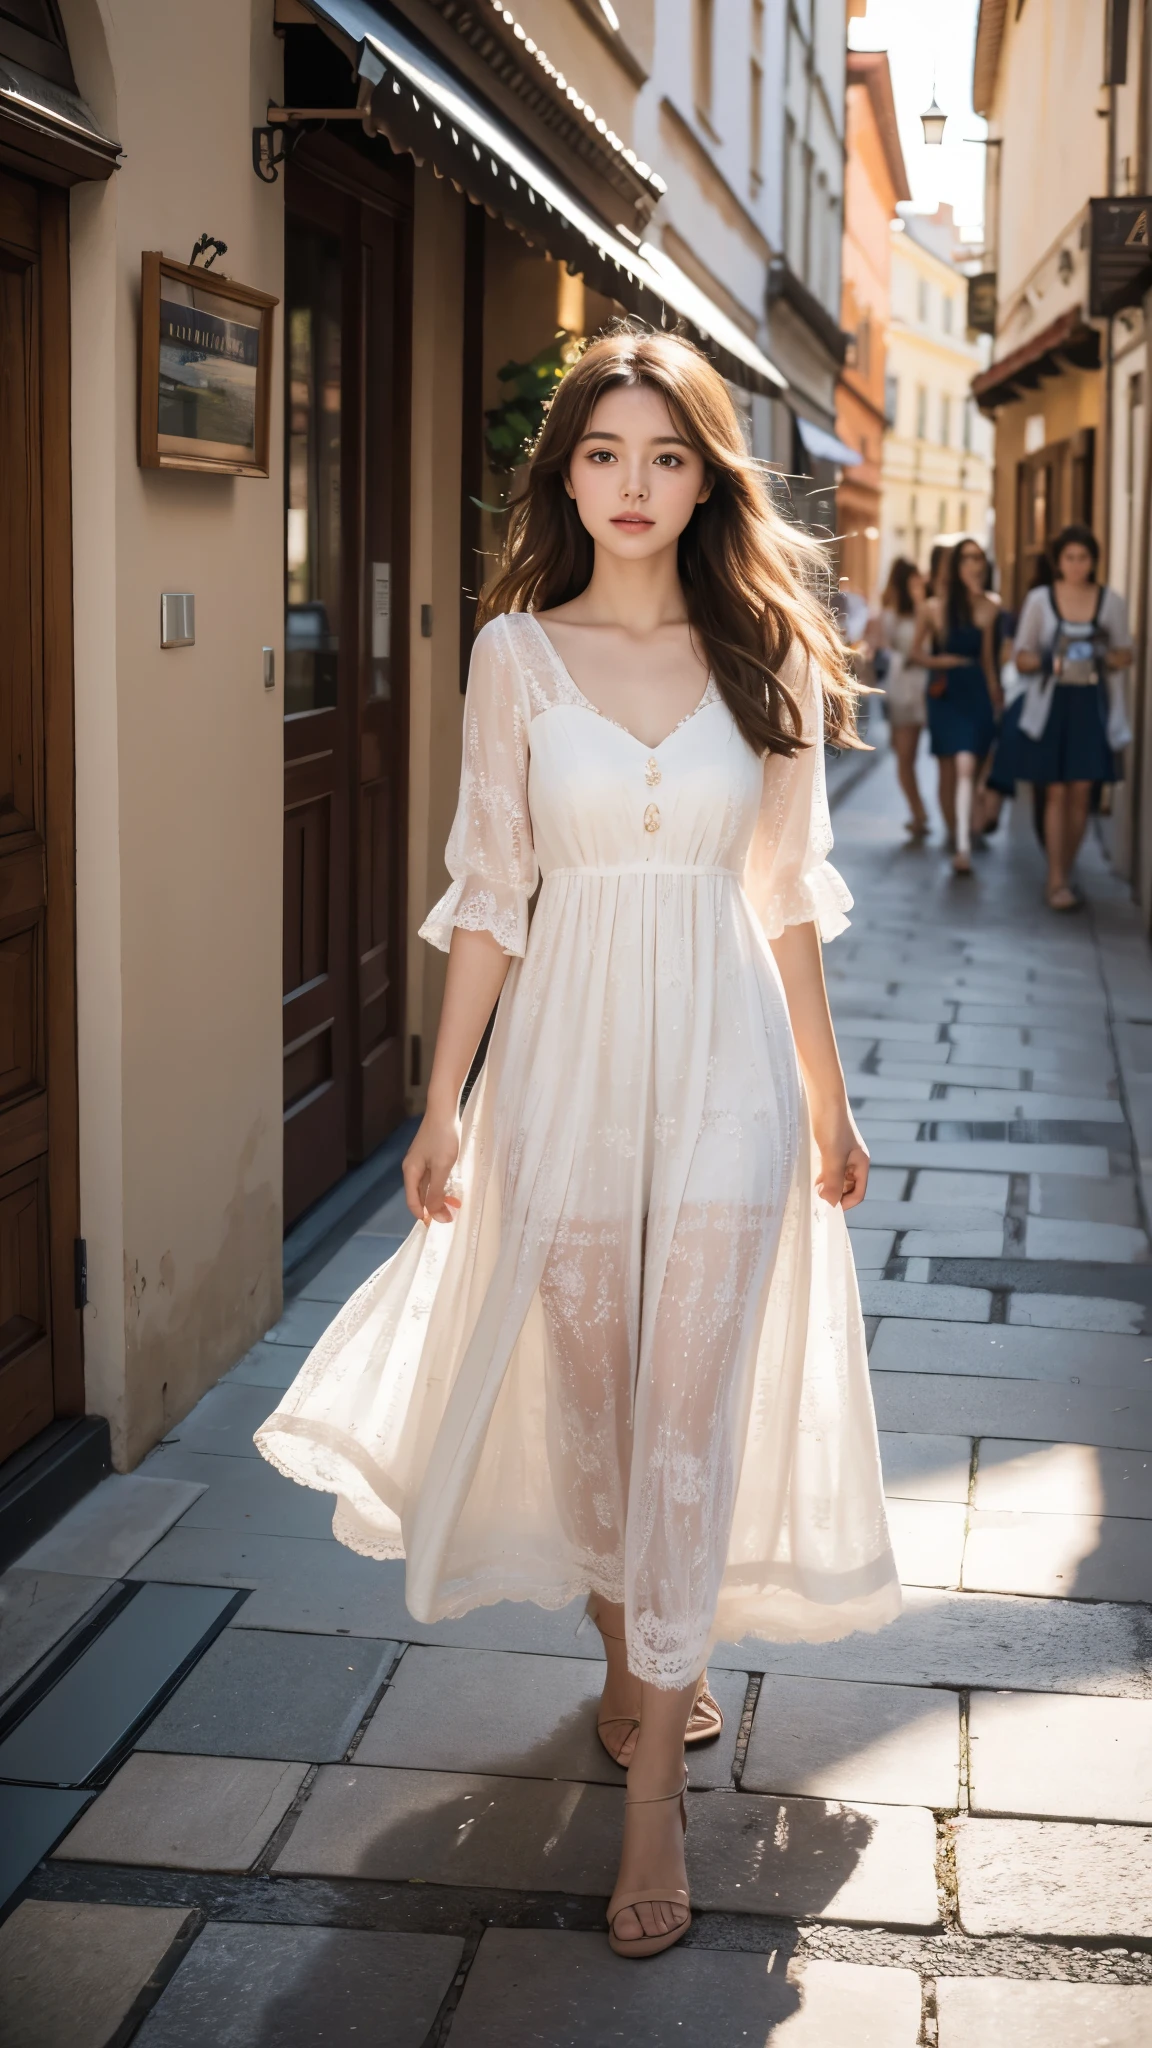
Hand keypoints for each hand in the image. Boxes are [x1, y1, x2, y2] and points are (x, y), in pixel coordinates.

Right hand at [403, 1110, 461, 1224]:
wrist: (444, 1110)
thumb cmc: (442, 1138)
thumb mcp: (442, 1167)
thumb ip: (436, 1191)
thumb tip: (433, 1214)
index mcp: (410, 1172)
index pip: (413, 1201)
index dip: (423, 1215)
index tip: (437, 1226)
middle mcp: (412, 1168)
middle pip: (420, 1195)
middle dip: (434, 1208)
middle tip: (451, 1216)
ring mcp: (421, 1161)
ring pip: (428, 1186)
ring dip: (440, 1197)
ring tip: (456, 1204)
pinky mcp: (429, 1155)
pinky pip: (433, 1177)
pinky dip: (442, 1186)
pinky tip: (453, 1189)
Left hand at [812, 1107, 869, 1209]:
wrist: (824, 1097)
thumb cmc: (832, 1125)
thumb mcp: (833, 1156)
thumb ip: (833, 1180)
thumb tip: (830, 1204)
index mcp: (861, 1163)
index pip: (858, 1194)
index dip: (844, 1203)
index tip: (826, 1206)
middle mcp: (854, 1161)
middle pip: (847, 1188)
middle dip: (834, 1194)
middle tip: (816, 1195)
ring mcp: (842, 1154)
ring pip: (836, 1178)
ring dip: (826, 1185)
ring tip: (813, 1185)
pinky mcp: (829, 1147)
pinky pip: (827, 1168)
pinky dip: (820, 1174)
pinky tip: (810, 1173)